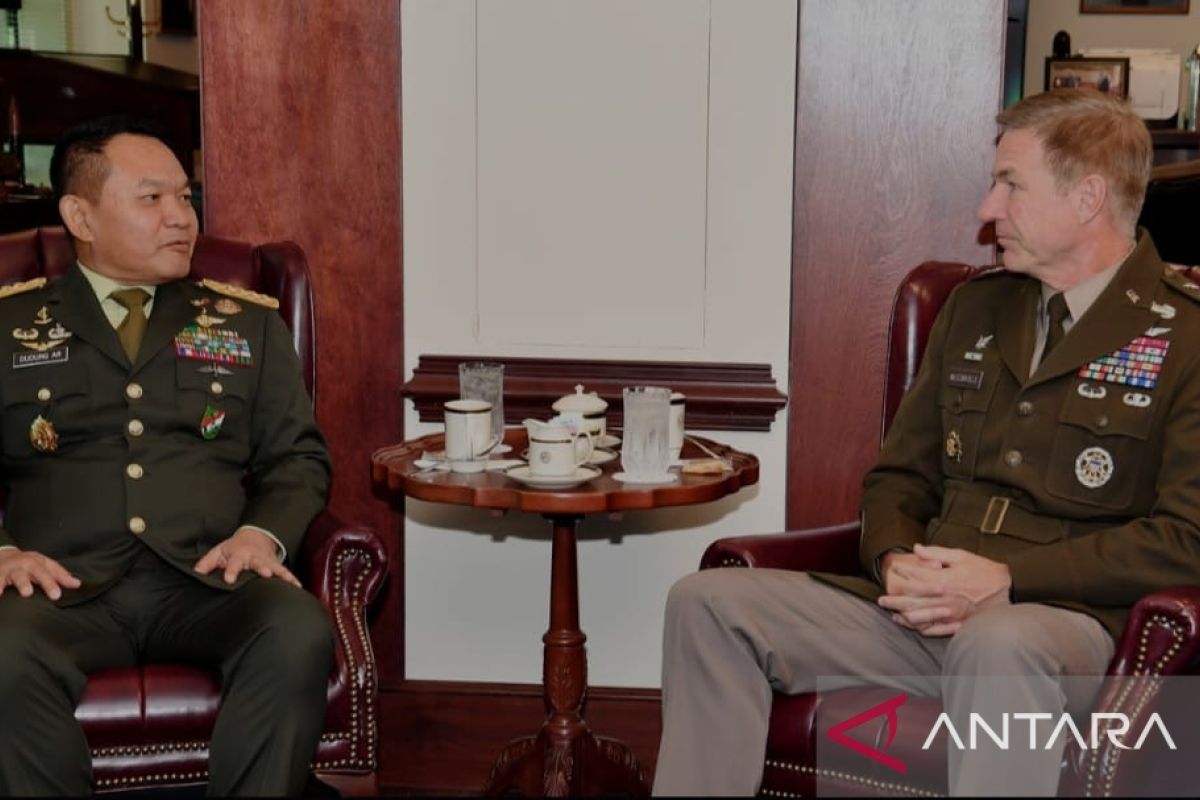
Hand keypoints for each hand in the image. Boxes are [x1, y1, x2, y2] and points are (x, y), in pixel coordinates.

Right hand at [0, 548, 80, 599]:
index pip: (54, 571)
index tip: (72, 588)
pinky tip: (0, 593)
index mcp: (40, 563)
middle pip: (39, 572)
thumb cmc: (28, 564)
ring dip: (23, 583)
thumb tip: (77, 584)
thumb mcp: (44, 566)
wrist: (3, 555)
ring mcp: (12, 569)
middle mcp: (27, 564)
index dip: (63, 580)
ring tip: (27, 592)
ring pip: (18, 575)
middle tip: (55, 594)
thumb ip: (60, 576)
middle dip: (47, 582)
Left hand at [193, 528, 299, 587]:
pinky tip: (298, 587)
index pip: (234, 563)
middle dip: (262, 568)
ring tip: (289, 583)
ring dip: (281, 575)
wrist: (255, 537)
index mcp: (239, 555)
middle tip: (266, 575)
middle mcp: (255, 558)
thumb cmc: (233, 548)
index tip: (229, 579)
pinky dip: (292, 579)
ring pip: (276, 568)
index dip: (231, 571)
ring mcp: (268, 561)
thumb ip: (206, 563)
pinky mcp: (277, 565)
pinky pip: (286, 572)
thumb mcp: (218, 552)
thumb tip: (195, 574)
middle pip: (258, 563)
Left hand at [878, 544, 1011, 635]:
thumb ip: (937, 552)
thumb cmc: (985, 571)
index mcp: (943, 580)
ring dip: (902, 615)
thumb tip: (916, 548)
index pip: (915, 577)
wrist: (1008, 590)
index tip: (893, 569)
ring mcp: (950, 613)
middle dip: (894, 600)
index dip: (902, 573)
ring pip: (919, 617)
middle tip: (881, 599)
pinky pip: (934, 628)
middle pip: (911, 600)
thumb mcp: (961, 555)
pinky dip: (920, 627)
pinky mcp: (957, 624)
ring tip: (891, 613)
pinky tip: (911, 624)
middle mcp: (943, 598)